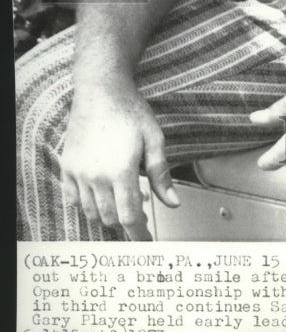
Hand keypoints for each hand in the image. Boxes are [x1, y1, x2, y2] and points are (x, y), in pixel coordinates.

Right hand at [60, 84, 179, 239]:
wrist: (101, 90)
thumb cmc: (130, 110)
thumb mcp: (154, 139)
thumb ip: (161, 174)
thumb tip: (172, 202)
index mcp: (122, 171)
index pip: (129, 217)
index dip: (138, 234)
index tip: (145, 242)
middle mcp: (97, 176)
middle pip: (110, 218)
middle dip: (126, 224)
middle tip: (139, 219)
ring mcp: (79, 172)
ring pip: (91, 211)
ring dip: (107, 216)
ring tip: (121, 206)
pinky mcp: (68, 166)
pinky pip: (73, 199)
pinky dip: (85, 205)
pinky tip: (98, 198)